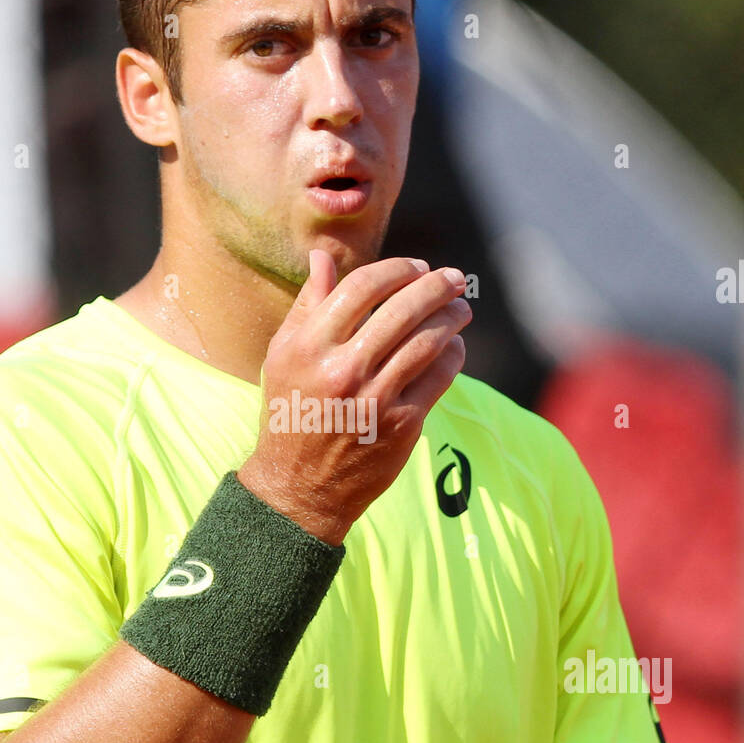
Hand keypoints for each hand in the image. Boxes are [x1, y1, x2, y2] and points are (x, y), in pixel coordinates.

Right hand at [237, 250, 471, 542]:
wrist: (300, 486)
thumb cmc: (291, 412)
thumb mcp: (283, 356)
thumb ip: (307, 305)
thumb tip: (322, 257)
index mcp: (309, 346)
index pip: (363, 287)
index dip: (398, 269)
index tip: (417, 267)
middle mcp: (342, 369)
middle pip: (403, 309)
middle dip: (437, 286)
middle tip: (452, 279)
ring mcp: (375, 398)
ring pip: (429, 341)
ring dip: (452, 317)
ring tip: (461, 309)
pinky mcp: (402, 424)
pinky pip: (440, 376)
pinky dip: (454, 354)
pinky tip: (455, 346)